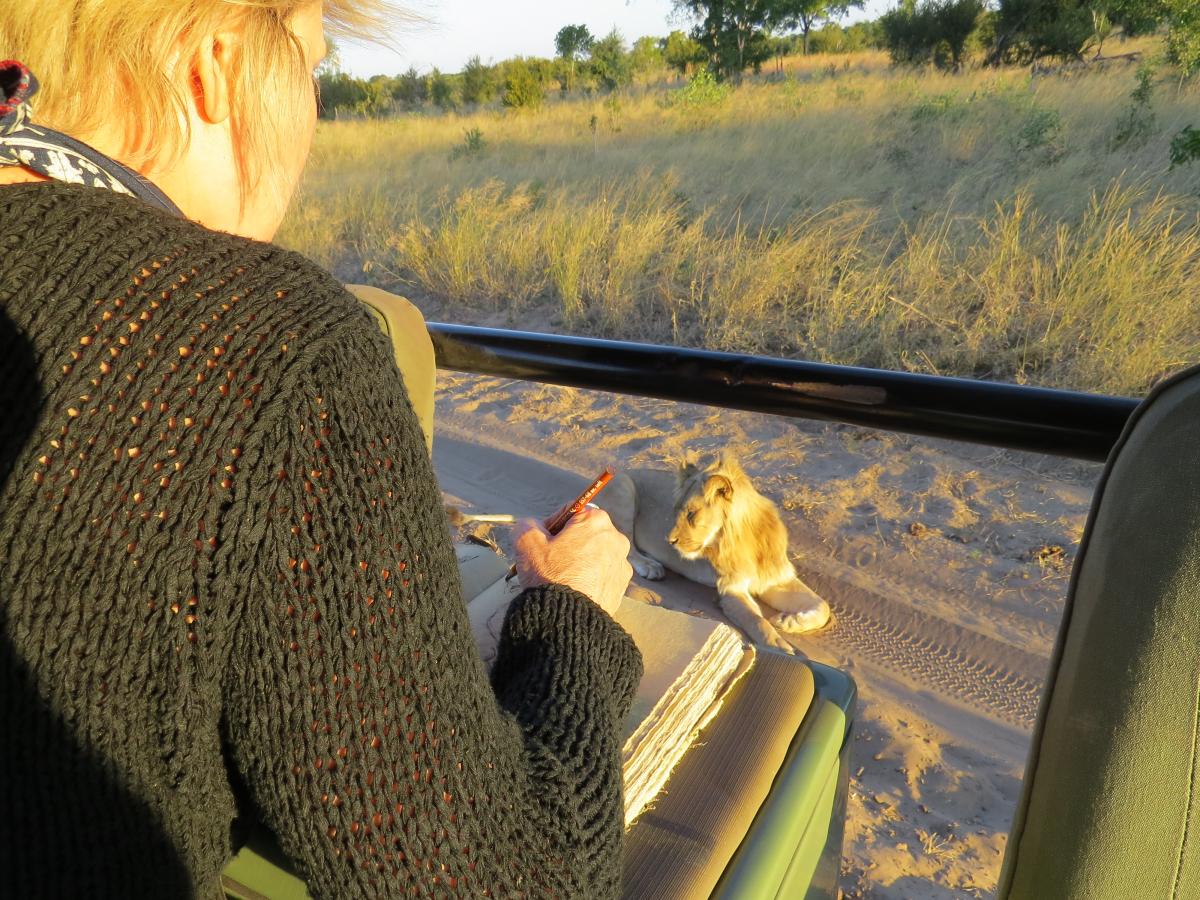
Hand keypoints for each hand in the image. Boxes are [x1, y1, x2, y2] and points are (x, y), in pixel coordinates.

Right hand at [514, 507, 632, 616]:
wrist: (569, 619)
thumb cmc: (550, 576)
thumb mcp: (526, 542)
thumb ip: (528, 524)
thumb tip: (533, 525)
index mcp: (596, 521)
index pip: (570, 512)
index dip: (552, 525)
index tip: (542, 542)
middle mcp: (616, 538)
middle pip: (585, 533)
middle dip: (568, 544)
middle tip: (549, 562)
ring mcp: (622, 564)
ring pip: (594, 555)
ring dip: (579, 561)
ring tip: (562, 578)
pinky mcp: (622, 586)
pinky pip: (602, 574)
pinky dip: (590, 578)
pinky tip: (575, 589)